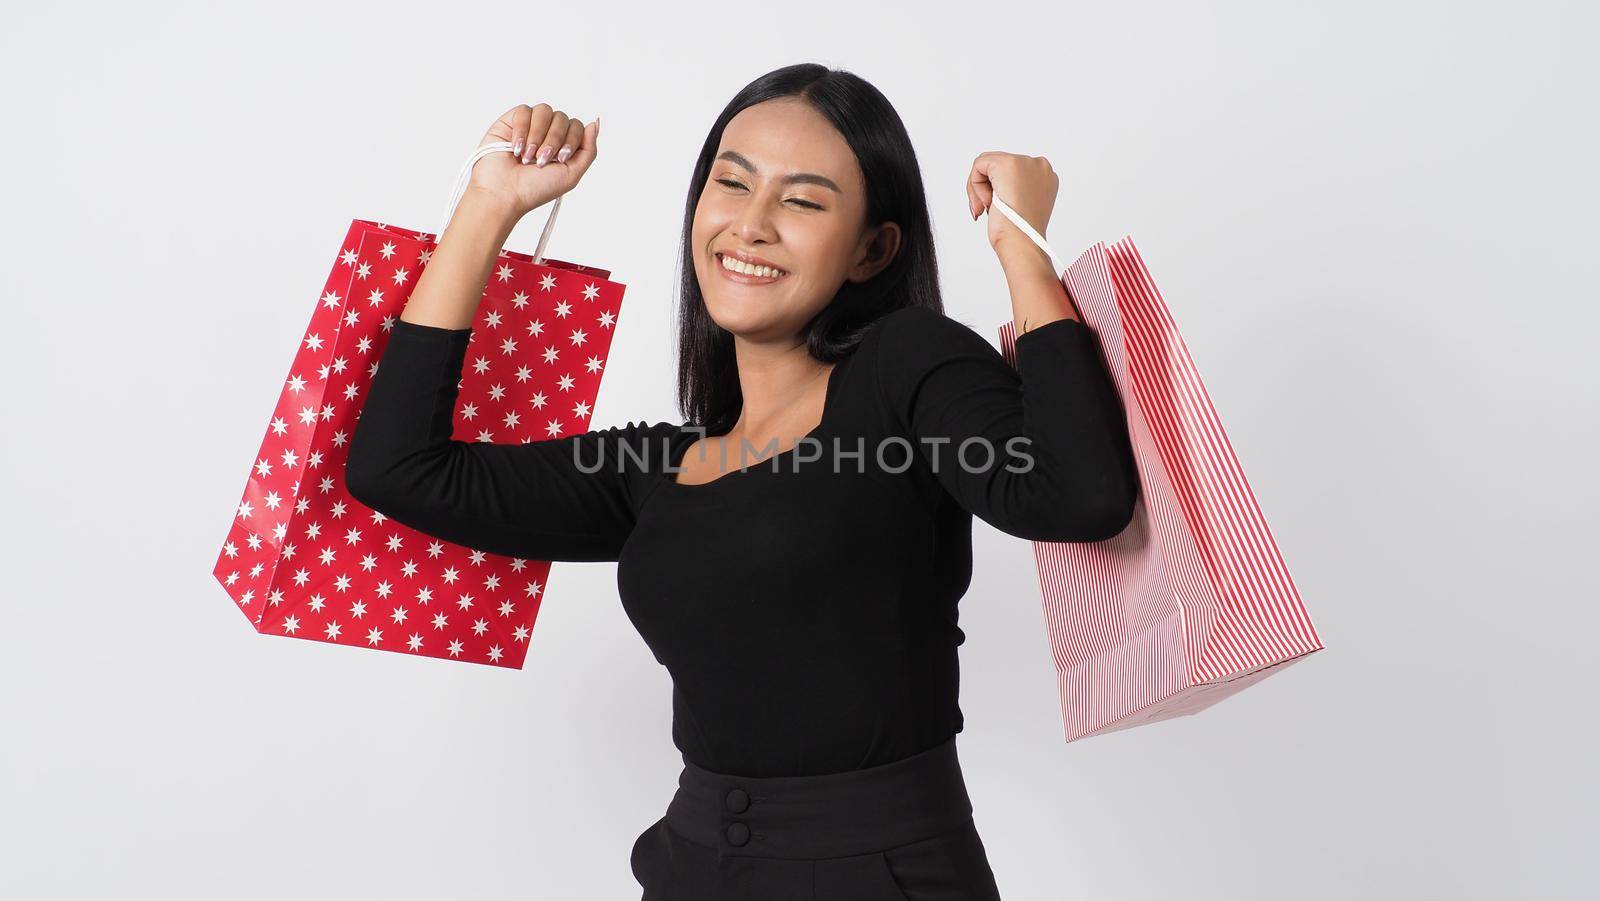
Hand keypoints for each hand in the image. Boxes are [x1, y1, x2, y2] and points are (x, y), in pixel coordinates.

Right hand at [467, 103, 599, 217]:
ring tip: (527, 156)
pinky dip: (522, 129)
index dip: (571, 139)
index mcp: (562, 145)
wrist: (505, 193)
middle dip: (554, 140)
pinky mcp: (510, 121)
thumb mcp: (572, 174)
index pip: (576, 126)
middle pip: (562, 117)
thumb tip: (594, 123)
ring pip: (544, 110)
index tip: (561, 159)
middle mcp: (547, 133)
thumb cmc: (535, 189)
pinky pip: (524, 110)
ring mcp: (529, 126)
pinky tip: (516, 147)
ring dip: (538, 135)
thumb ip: (588, 150)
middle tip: (541, 160)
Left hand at [966, 152, 1058, 253]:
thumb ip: (1015, 188)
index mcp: (1045, 176)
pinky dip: (975, 186)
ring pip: (986, 165)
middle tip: (986, 211)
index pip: (1012, 171)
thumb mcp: (1022, 205)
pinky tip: (986, 202)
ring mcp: (1024, 162)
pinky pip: (978, 165)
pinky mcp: (1006, 163)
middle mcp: (1038, 166)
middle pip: (997, 165)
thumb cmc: (1021, 232)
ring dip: (980, 189)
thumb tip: (996, 185)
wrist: (1022, 242)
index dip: (998, 189)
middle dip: (986, 189)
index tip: (997, 209)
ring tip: (987, 209)